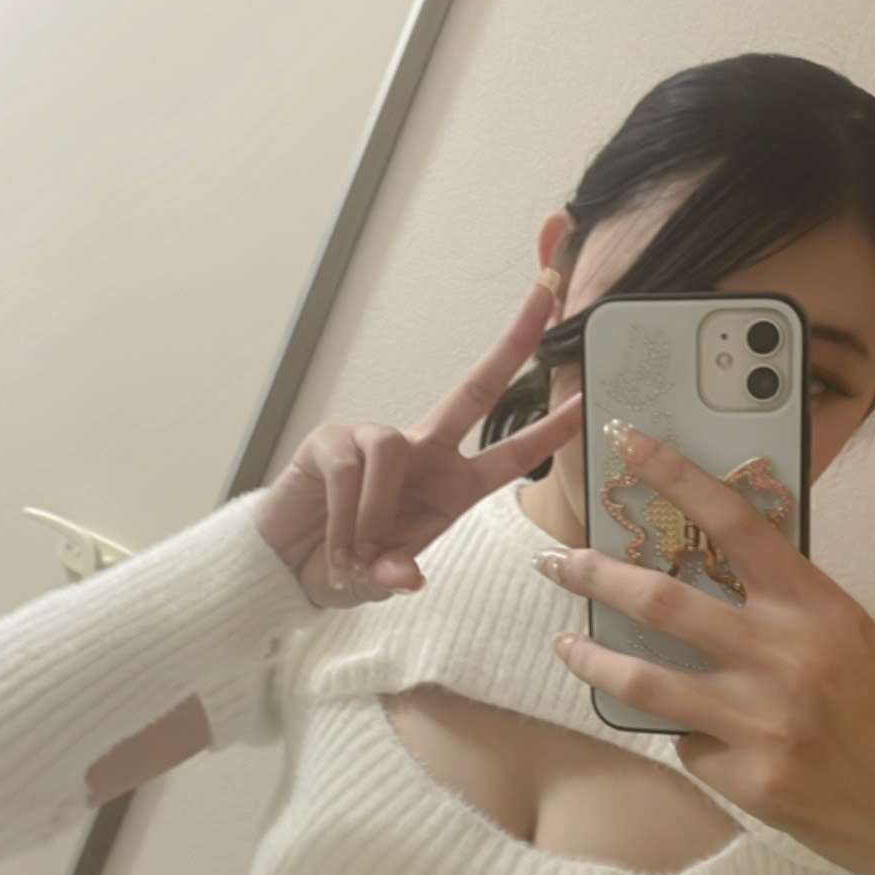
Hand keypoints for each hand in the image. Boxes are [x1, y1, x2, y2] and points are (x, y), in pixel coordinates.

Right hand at [256, 275, 580, 609]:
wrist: (286, 566)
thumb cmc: (347, 566)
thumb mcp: (383, 580)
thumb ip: (396, 576)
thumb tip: (405, 575)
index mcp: (452, 487)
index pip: (511, 451)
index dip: (550, 429)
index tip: (588, 400)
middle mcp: (422, 453)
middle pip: (476, 389)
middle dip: (513, 342)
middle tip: (548, 293)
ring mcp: (375, 440)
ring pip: (393, 448)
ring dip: (375, 510)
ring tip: (357, 553)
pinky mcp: (331, 440)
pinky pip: (350, 466)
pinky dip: (344, 513)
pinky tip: (335, 541)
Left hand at [535, 423, 874, 874]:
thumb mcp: (851, 639)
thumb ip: (785, 607)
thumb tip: (705, 577)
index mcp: (818, 606)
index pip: (735, 520)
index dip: (675, 474)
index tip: (628, 441)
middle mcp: (787, 655)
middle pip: (663, 601)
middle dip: (596, 574)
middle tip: (556, 561)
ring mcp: (763, 721)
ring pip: (644, 681)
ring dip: (592, 660)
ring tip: (565, 644)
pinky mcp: (747, 780)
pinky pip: (687, 747)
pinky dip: (687, 739)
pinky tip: (710, 745)